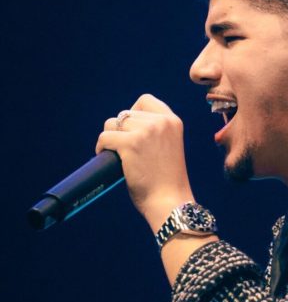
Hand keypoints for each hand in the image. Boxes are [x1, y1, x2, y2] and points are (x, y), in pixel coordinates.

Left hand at [96, 94, 194, 232]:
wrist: (170, 201)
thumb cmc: (167, 181)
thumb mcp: (169, 147)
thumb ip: (155, 132)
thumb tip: (123, 125)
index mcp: (173, 122)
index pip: (145, 101)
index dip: (134, 113)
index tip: (132, 130)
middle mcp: (161, 122)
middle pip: (125, 113)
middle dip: (120, 130)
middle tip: (123, 149)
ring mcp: (146, 132)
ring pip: (113, 123)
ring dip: (110, 138)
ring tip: (117, 154)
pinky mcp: (131, 144)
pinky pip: (105, 137)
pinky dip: (101, 148)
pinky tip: (107, 157)